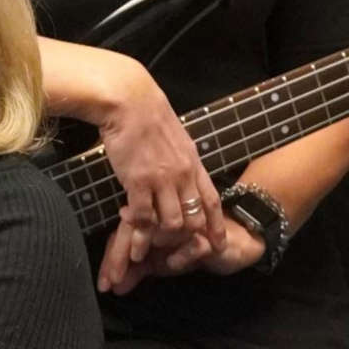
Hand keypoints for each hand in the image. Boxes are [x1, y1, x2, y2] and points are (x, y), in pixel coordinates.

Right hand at [94, 56, 225, 293]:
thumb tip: (182, 170)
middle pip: (194, 216)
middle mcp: (182, 174)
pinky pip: (143, 216)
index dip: (215, 225)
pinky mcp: (138, 181)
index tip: (219, 244)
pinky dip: (139, 229)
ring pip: (172, 222)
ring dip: (161, 237)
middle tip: (174, 247)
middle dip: (186, 236)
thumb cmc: (146, 114)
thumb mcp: (174, 137)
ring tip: (149, 245)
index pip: (211, 200)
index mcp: (192, 162)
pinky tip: (131, 230)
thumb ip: (180, 158)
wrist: (129, 101)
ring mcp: (161, 179)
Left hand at [103, 213, 266, 295]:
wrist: (230, 244)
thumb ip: (134, 272)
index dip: (111, 259)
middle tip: (114, 279)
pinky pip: (192, 243)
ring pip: (161, 229)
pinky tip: (172, 265)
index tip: (105, 285)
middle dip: (121, 254)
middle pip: (136, 228)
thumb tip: (112, 288)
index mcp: (149, 221)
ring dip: (147, 243)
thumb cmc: (188, 250)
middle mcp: (164, 218)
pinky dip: (182, 253)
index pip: (123, 234)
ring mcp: (185, 224)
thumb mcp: (157, 263)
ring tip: (135, 262)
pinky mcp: (208, 234)